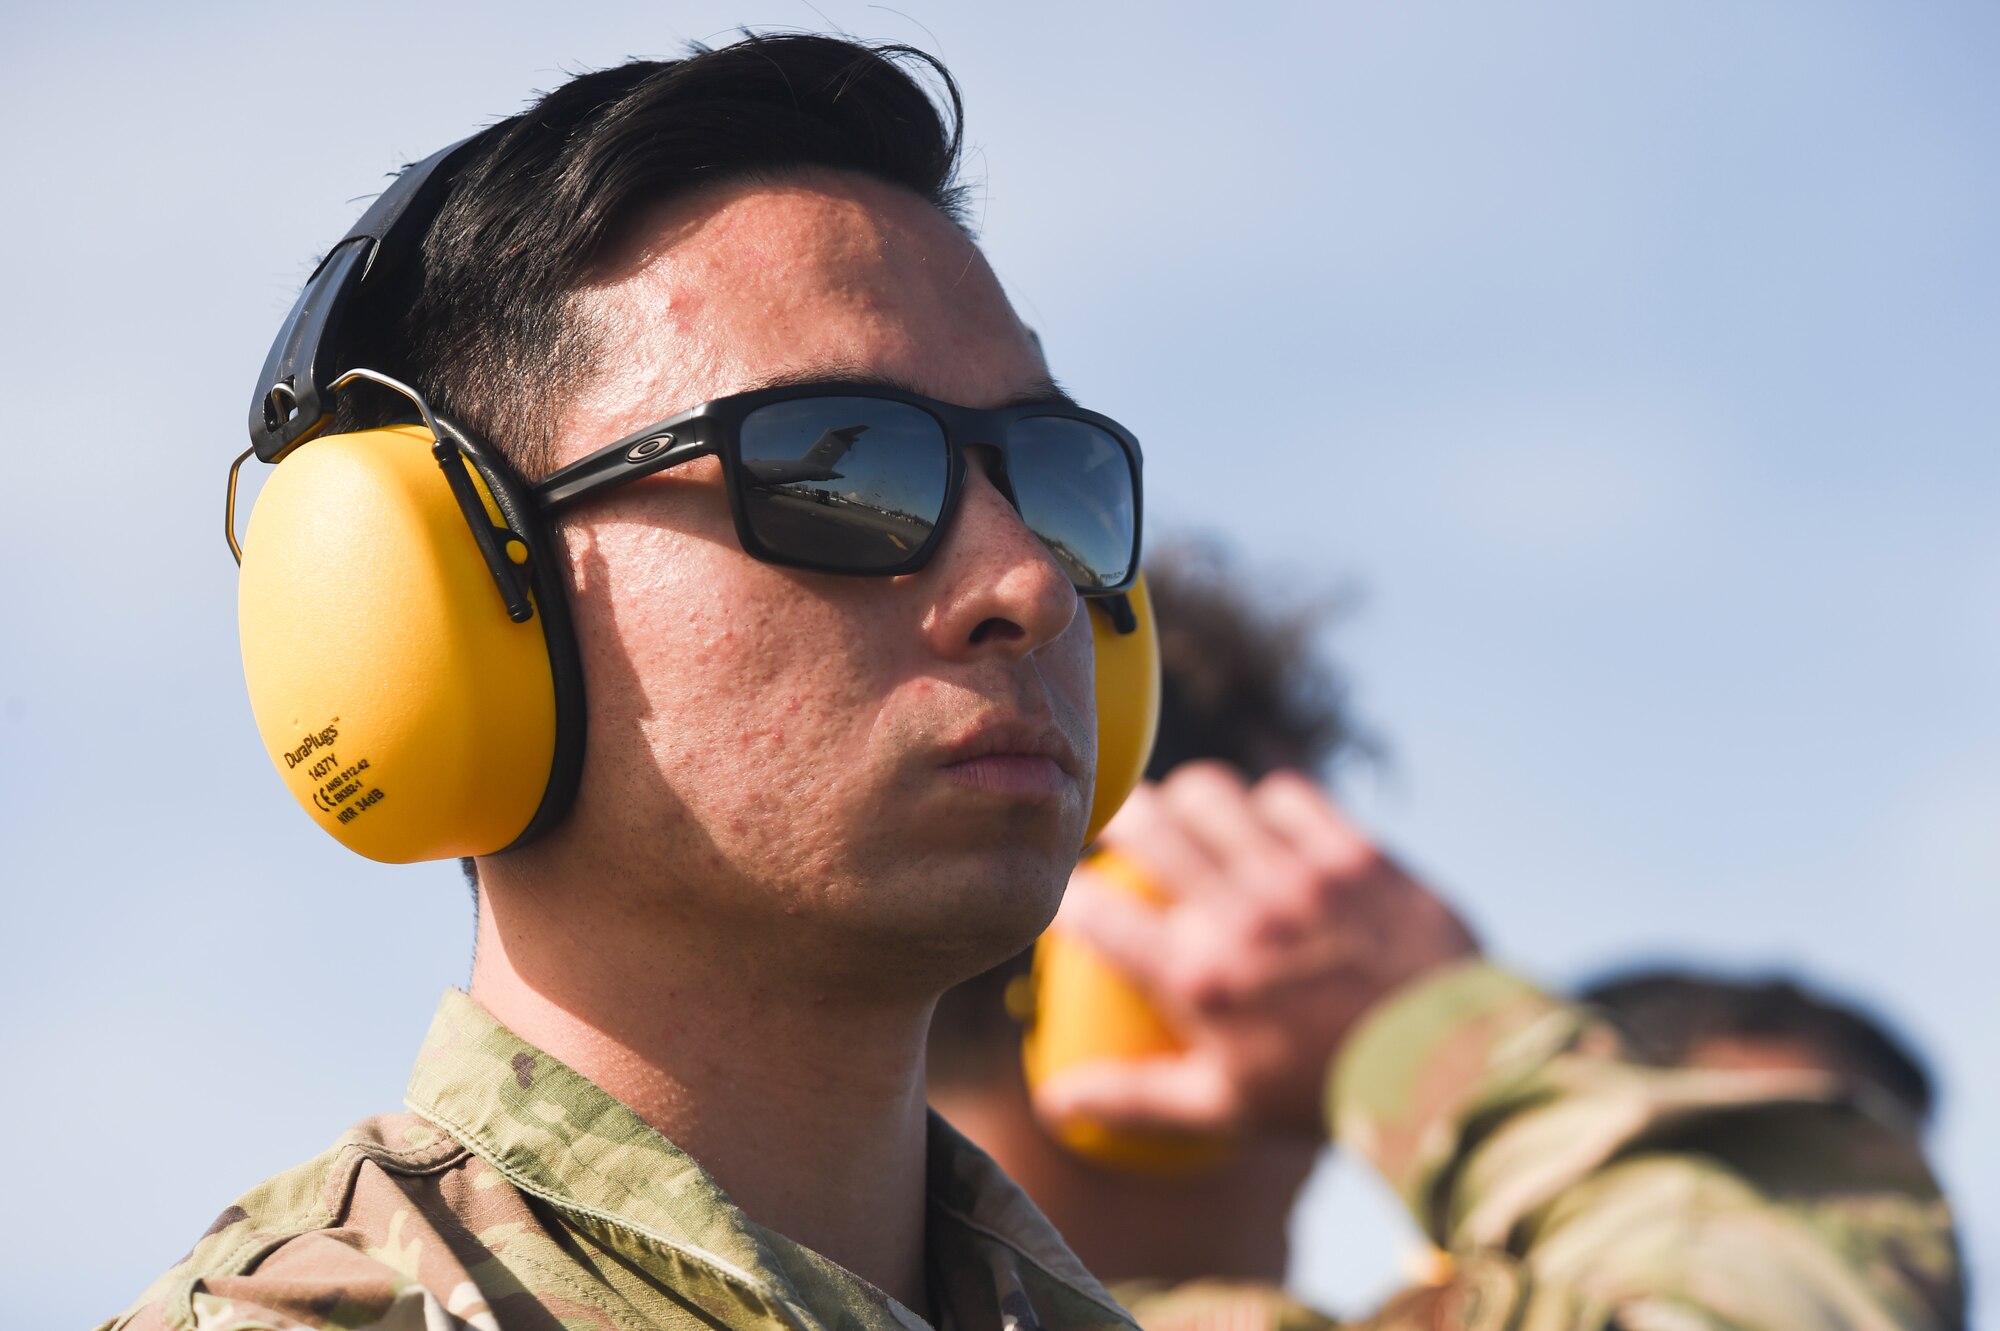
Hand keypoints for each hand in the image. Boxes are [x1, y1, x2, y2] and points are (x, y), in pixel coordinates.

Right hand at [1035, 762, 1478, 1139]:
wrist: (1453, 1069)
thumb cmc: (1324, 1093)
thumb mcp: (1222, 1106)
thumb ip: (1133, 1097)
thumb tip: (1054, 1101)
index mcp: (1196, 978)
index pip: (1092, 911)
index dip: (1064, 891)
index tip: (1067, 894)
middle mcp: (1237, 915)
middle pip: (1144, 824)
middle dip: (1118, 817)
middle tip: (1123, 832)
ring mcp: (1298, 876)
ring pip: (1211, 793)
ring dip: (1190, 800)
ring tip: (1191, 816)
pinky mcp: (1353, 852)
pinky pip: (1288, 795)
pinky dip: (1269, 805)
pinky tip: (1271, 826)